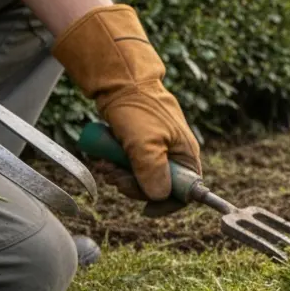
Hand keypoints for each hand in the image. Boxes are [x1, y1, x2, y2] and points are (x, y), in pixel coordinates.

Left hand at [53, 5, 200, 215]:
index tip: (145, 209)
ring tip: (105, 162)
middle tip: (114, 176)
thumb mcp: (144, 143)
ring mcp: (157, 151)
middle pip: (158, 188)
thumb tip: (159, 197)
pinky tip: (104, 157)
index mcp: (186, 156)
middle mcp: (175, 156)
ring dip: (120, 176)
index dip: (166, 204)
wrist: (121, 81)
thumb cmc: (138, 108)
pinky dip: (116, 166)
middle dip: (133, 186)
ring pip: (140, 179)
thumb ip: (153, 172)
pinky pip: (130, 167)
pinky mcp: (140, 146)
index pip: (185, 193)